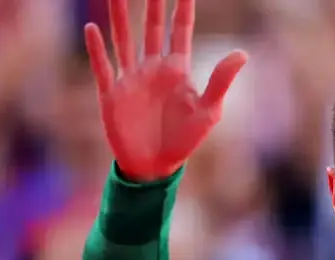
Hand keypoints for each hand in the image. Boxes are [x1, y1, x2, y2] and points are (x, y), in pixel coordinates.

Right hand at [84, 0, 247, 180]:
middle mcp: (153, 67)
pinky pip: (103, 66)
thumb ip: (220, 81)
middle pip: (152, 26)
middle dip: (152, 2)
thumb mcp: (209, 112)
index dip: (182, 7)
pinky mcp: (112, 94)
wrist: (156, 167)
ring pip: (124, 38)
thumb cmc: (185, 141)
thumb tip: (242, 53)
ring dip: (120, 15)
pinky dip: (97, 49)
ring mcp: (131, 78)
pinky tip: (92, 28)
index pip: (180, 29)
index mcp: (177, 69)